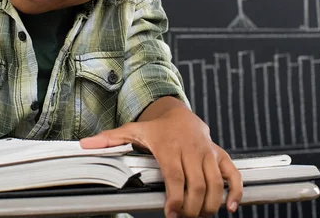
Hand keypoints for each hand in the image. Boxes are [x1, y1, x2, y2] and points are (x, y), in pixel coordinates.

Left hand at [81, 105, 241, 216]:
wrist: (178, 112)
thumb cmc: (154, 128)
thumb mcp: (131, 130)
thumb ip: (109, 140)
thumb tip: (85, 145)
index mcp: (169, 145)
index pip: (175, 175)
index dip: (175, 197)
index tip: (170, 214)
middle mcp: (191, 148)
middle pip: (196, 183)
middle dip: (191, 207)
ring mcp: (207, 151)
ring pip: (215, 182)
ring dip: (210, 205)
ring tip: (200, 217)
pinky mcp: (219, 154)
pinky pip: (232, 173)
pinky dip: (235, 191)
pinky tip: (232, 207)